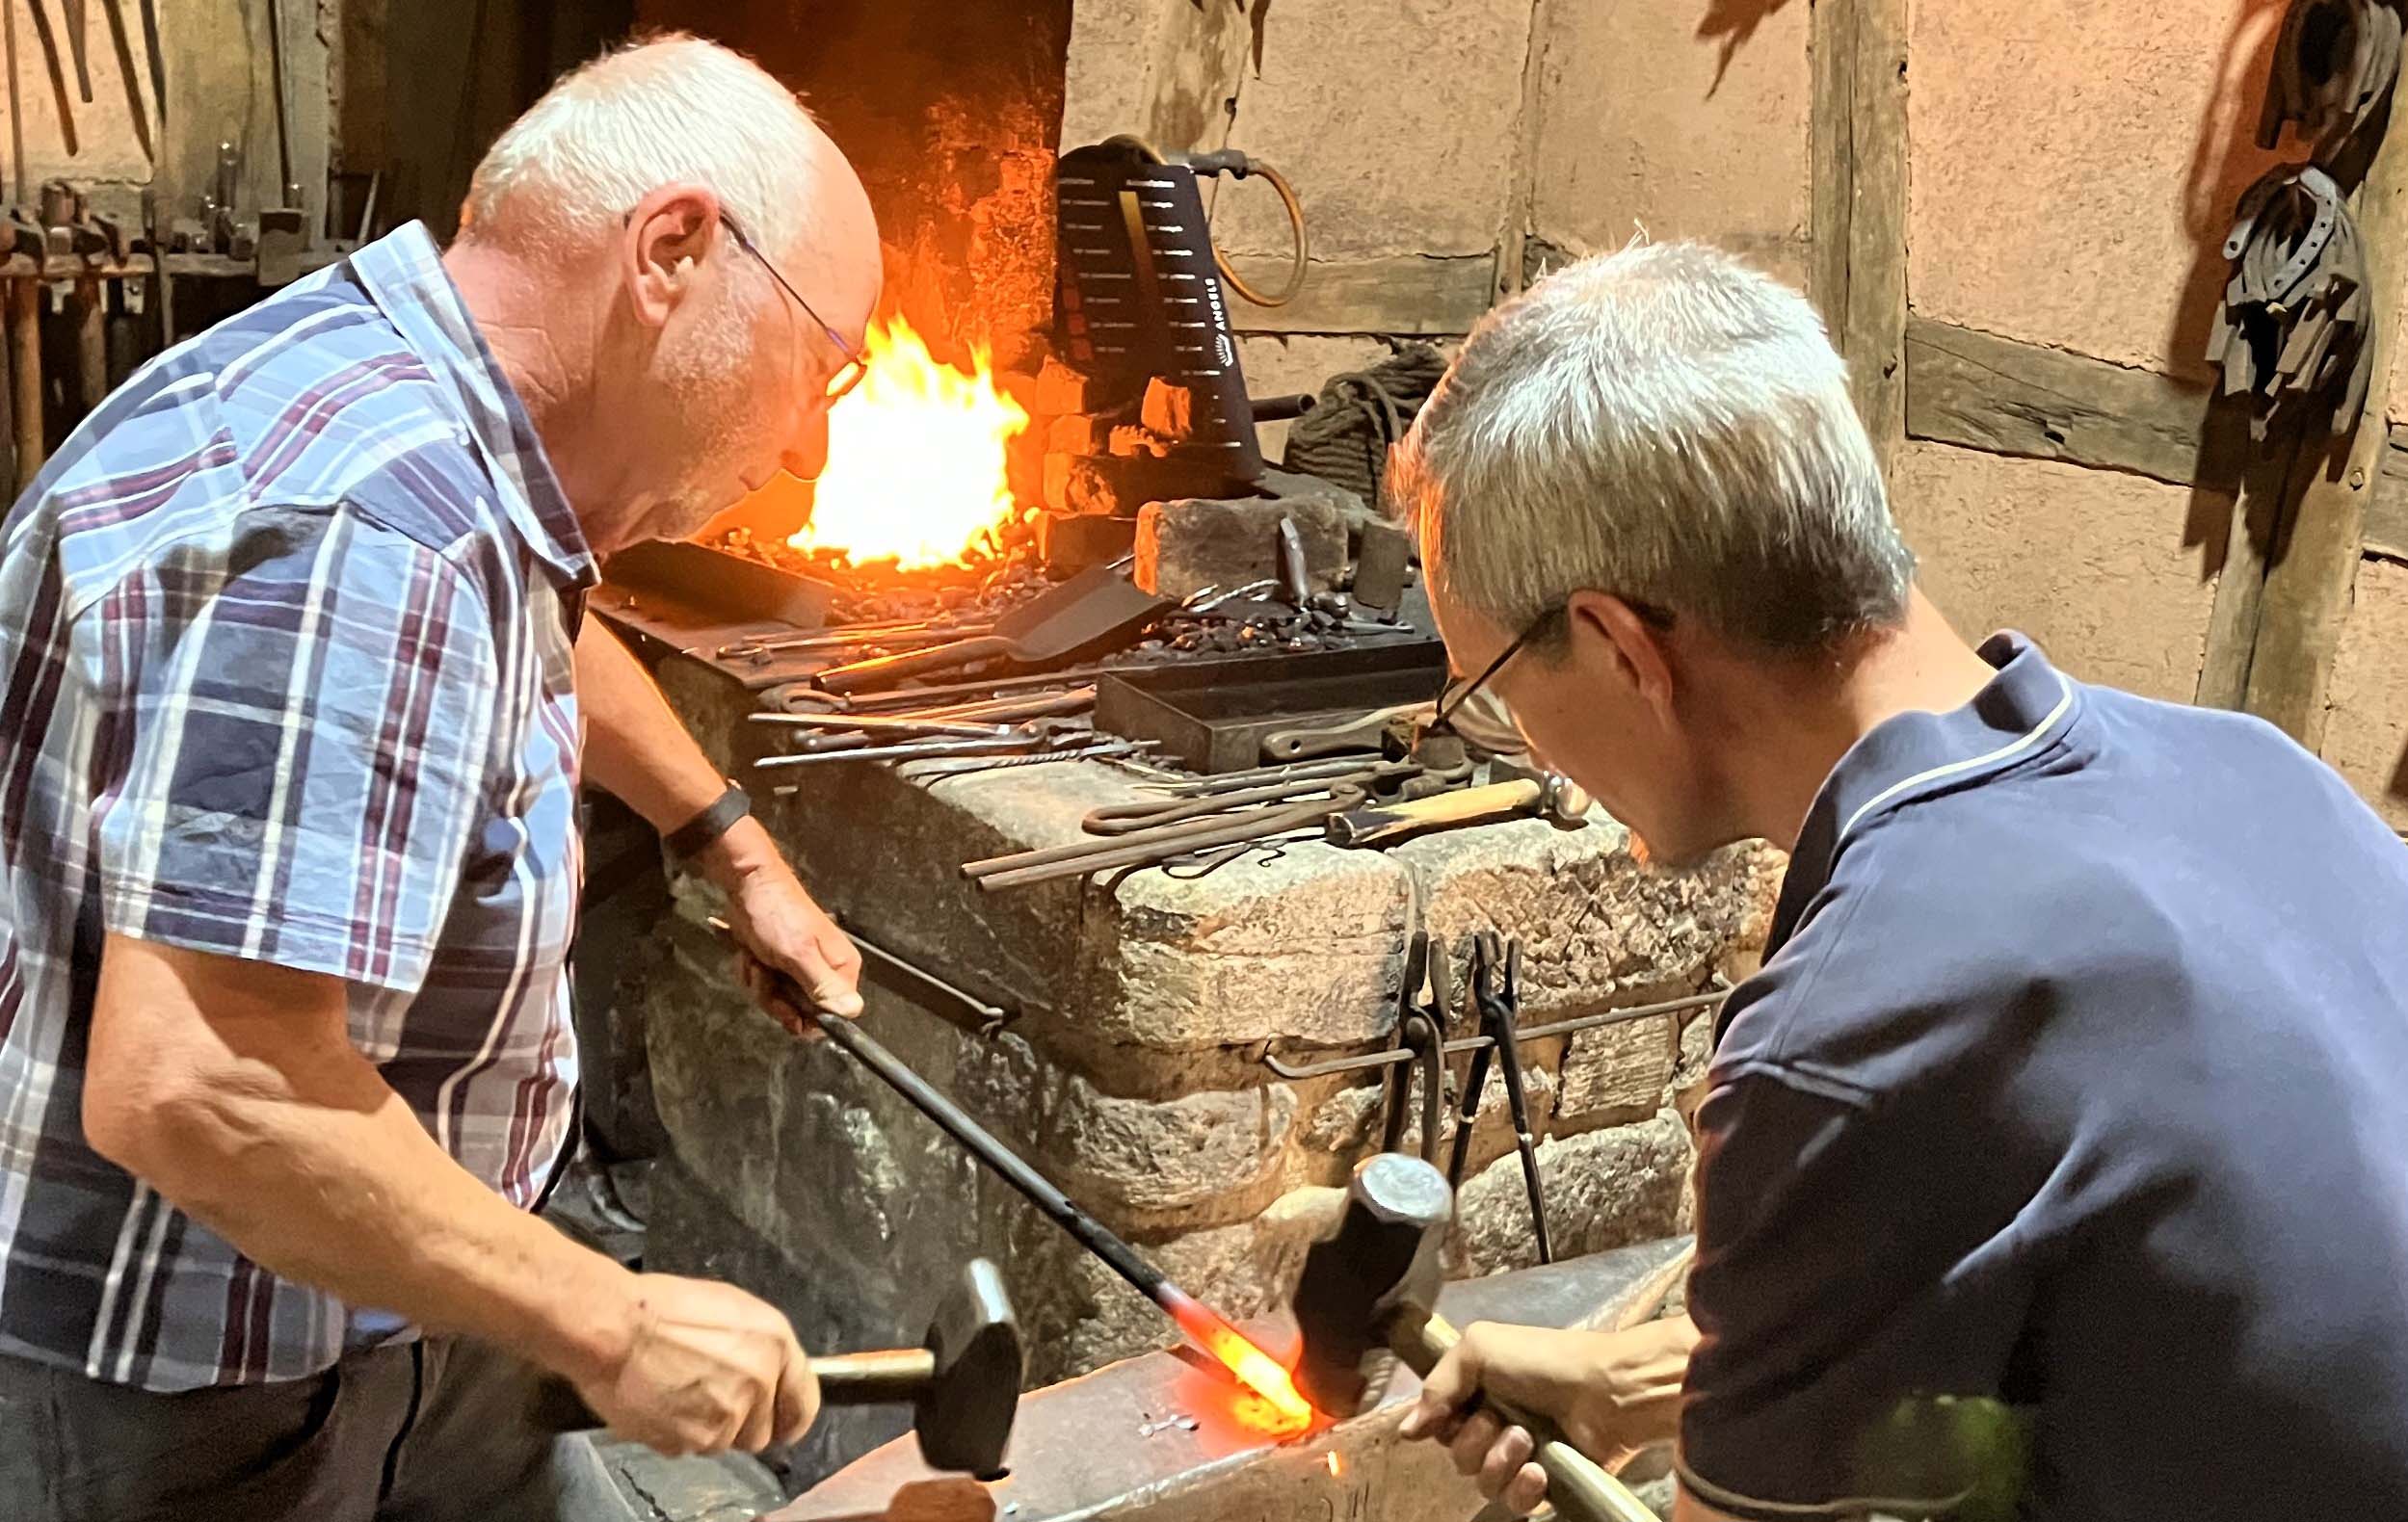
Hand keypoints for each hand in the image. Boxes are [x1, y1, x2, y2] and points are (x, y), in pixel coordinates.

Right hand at [575, 1274, 819, 1456]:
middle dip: (740, 1423)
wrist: (615, 1328)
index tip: (782, 1422)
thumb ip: (760, 1348)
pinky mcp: (690, 1441)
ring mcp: (725, 1418)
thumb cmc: (664, 1308)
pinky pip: (689, 1448)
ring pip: (723, 1444)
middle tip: (709, 1398)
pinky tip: (661, 1404)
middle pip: (761, 1433)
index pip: (803, 1403)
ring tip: (678, 1394)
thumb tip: (767, 1373)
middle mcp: (758, 1386)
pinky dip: (676, 1434)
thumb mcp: (731, 1309)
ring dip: (705, 1428)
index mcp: (775, 1347)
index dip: (791, 1416)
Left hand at [721, 861, 863, 1033]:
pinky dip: (751, 975)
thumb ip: (823, 986)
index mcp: (841, 969)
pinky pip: (766, 989)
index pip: (833, 1016)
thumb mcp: (798, 954)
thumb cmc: (776, 914)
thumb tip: (854, 1012)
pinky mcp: (779, 966)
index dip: (806, 1017)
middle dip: (775, 998)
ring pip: (779, 1002)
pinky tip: (748, 955)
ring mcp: (800, 970)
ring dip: (759, 984)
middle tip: (765, 972)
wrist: (746, 884)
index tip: (787, 1004)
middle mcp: (825, 972)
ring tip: (755, 959)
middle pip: (802, 1013)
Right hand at [1397, 1319, 1695, 1515]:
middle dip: (1477, 1441)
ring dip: (1501, 1462)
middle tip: (1504, 1421)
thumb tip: (1405, 1431)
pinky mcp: (1545, 1484)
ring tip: (1528, 1441)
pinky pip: (1515, 1503)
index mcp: (1475, 1391)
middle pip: (1457, 1456)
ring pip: (1483, 1482)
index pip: (1438, 1424)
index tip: (1456, 1412)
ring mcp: (1520, 1457)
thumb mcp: (1478, 1349)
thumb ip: (1436, 1385)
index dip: (1442, 1423)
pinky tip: (1539, 1472)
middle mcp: (1493, 1424)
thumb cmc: (1542, 1361)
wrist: (1605, 1389)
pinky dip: (1523, 1489)